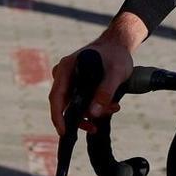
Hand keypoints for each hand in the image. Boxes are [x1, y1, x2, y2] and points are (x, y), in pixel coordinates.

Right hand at [48, 13, 144, 135]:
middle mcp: (64, 75)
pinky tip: (109, 107)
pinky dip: (93, 106)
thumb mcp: (116, 72)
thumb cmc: (116, 54)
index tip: (64, 131)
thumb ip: (105, 91)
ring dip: (90, 112)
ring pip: (74, 104)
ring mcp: (69, 80)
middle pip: (65, 103)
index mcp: (66, 68)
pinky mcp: (77, 84)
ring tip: (112, 109)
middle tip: (95, 126)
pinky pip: (80, 100)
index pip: (56, 97)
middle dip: (81, 117)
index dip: (57, 116)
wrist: (120, 44)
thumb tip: (93, 113)